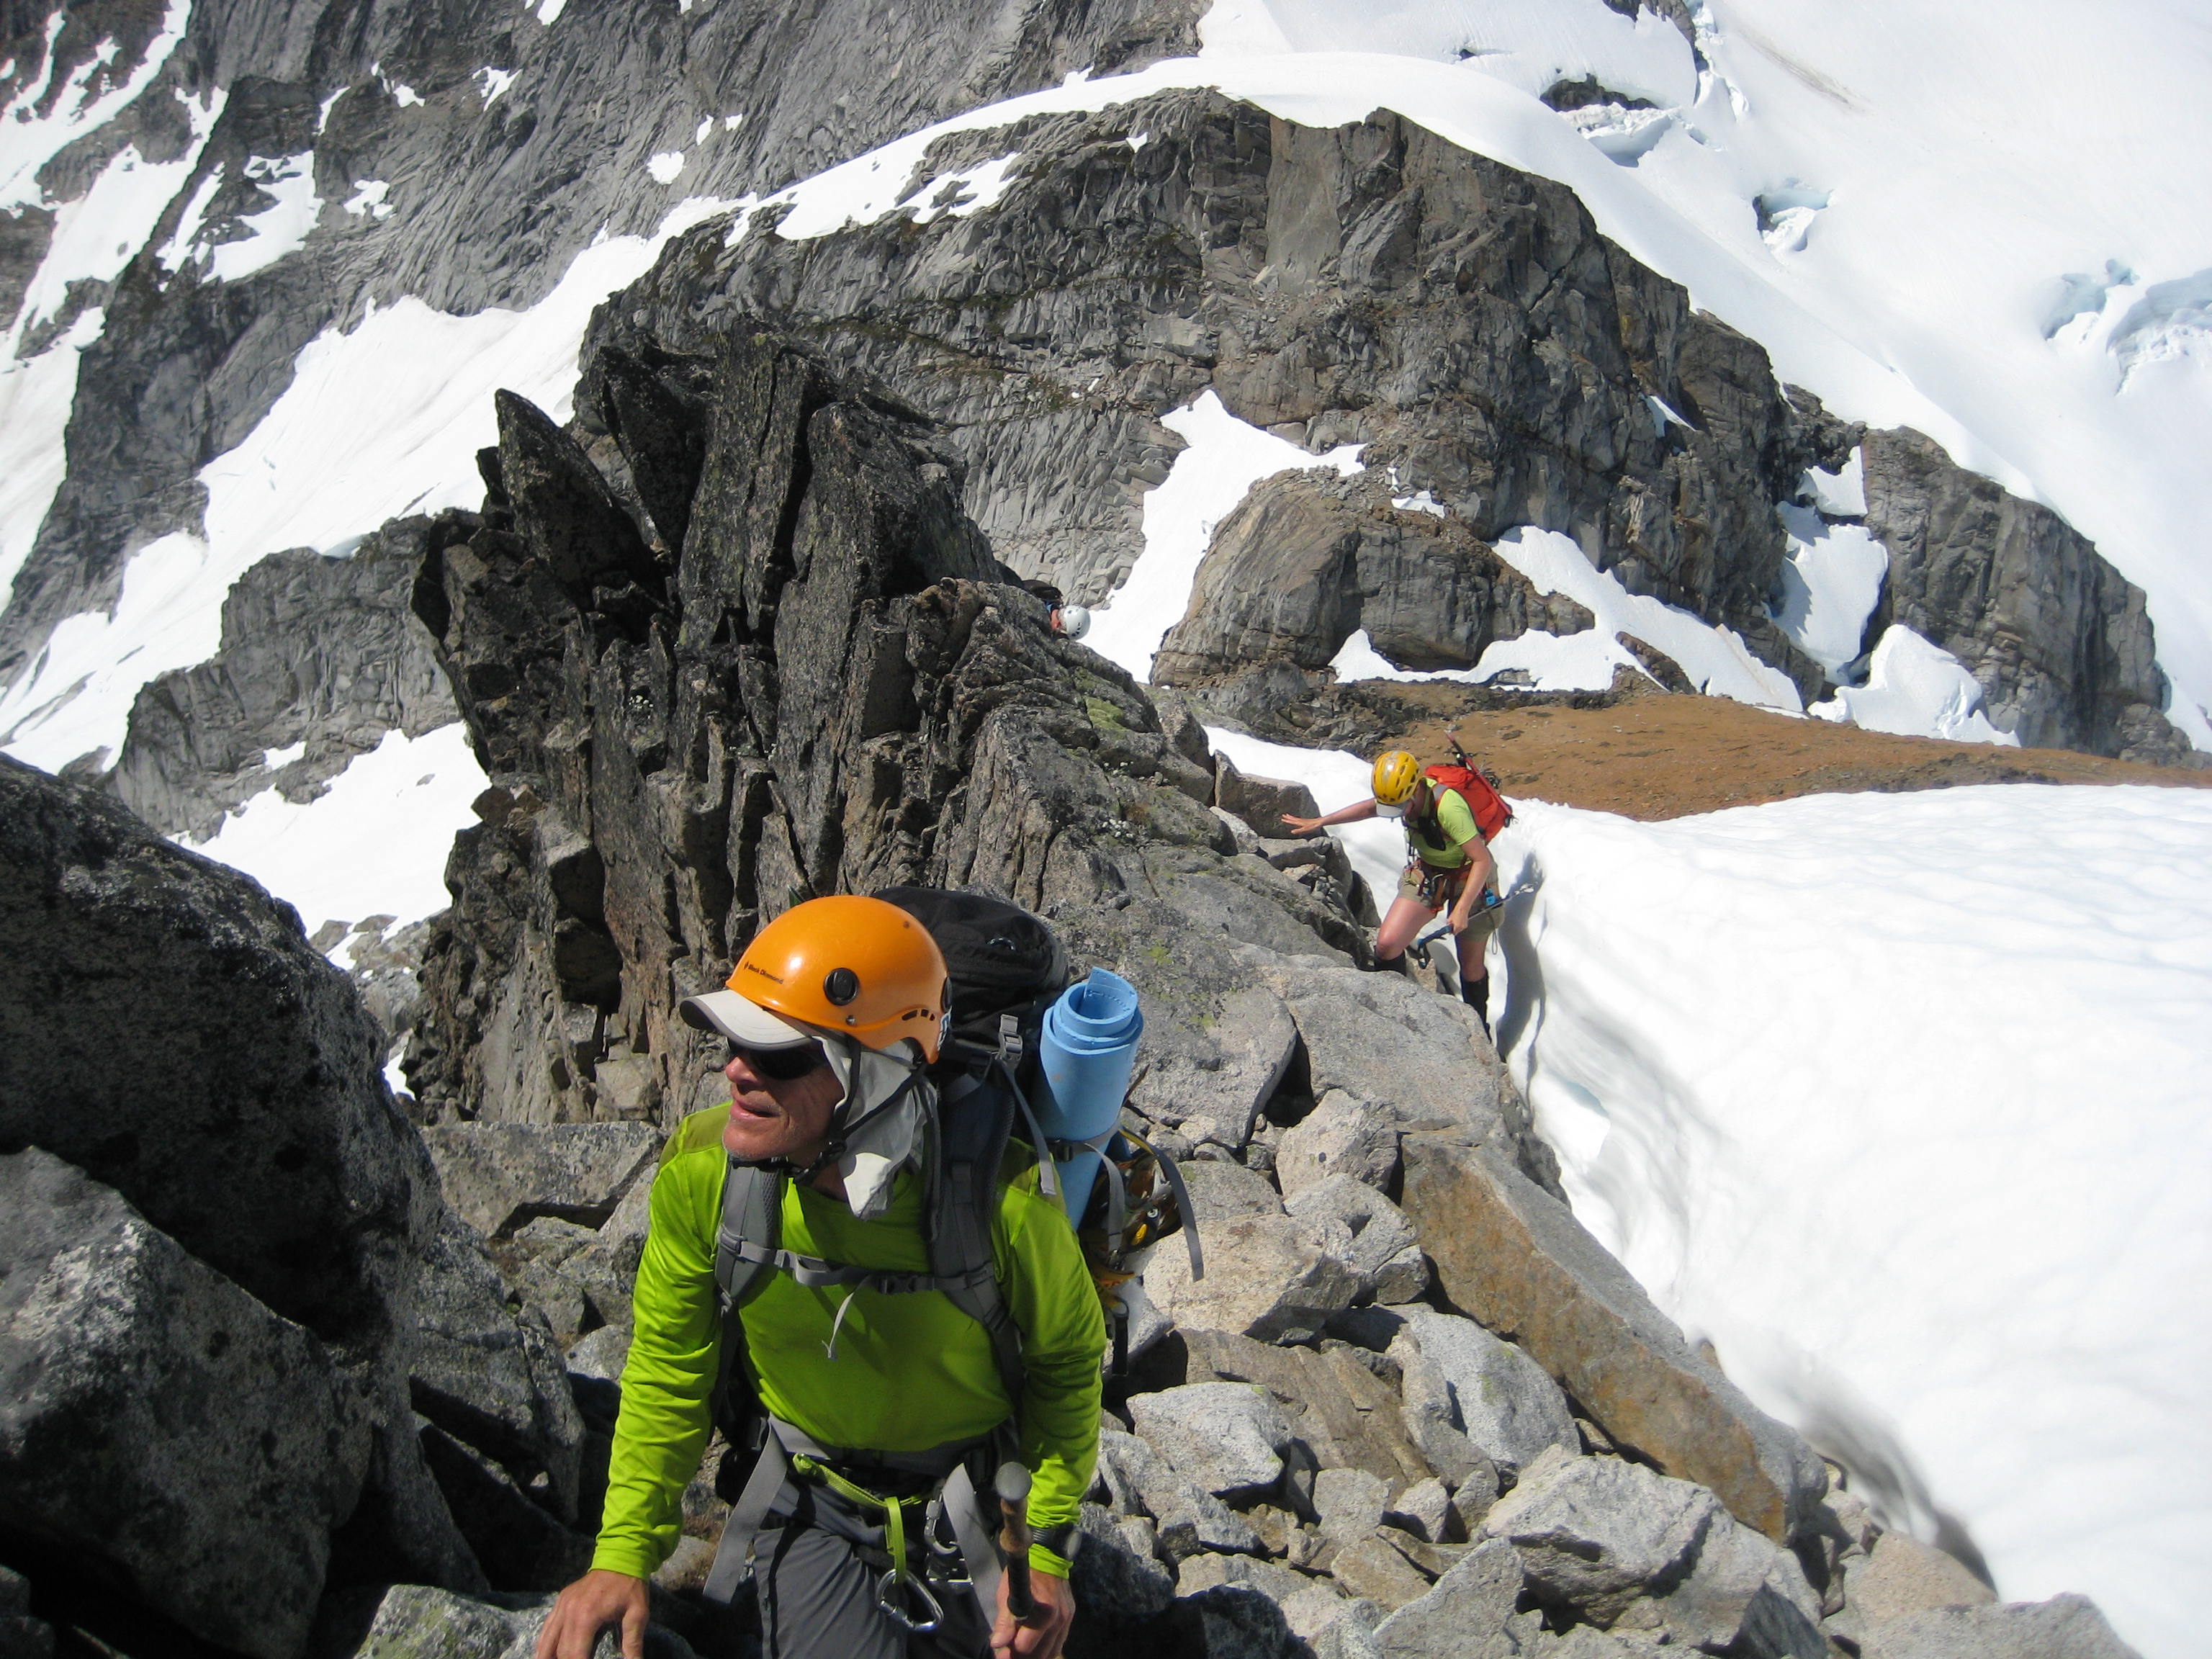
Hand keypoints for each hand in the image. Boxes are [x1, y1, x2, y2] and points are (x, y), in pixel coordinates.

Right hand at [534, 1569, 648, 1658]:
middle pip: (560, 1650)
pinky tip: (545, 1654)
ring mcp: (563, 1604)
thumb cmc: (630, 1586)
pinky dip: (544, 1643)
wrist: (621, 1556)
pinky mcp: (561, 1600)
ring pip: (546, 1640)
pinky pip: (548, 1626)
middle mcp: (569, 1611)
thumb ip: (633, 1641)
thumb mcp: (637, 1613)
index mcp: (587, 1616)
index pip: (575, 1654)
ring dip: (548, 1656)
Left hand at [991, 1562, 1074, 1657]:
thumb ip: (1004, 1621)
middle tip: (1009, 1653)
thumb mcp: (1008, 1593)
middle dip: (1022, 1657)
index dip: (1010, 1652)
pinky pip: (1060, 1642)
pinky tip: (1036, 1645)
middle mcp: (1059, 1619)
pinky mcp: (1070, 1616)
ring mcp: (1067, 1619)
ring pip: (1052, 1651)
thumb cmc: (1024, 1573)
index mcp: (1044, 1614)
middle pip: (1040, 1654)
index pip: (1025, 1647)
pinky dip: (1047, 1648)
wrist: (1048, 1554)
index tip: (1000, 1652)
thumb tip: (997, 1644)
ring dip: (1036, 1655)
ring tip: (1022, 1650)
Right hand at [1281, 815, 1322, 835]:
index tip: (1282, 819)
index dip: (1287, 820)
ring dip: (1291, 816)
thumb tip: (1291, 832)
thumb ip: (1298, 831)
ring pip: (1295, 818)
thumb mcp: (1305, 830)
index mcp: (1299, 823)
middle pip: (1292, 818)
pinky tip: (1296, 819)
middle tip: (1283, 815)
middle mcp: (1300, 821)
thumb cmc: (1313, 826)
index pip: (1291, 821)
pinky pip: (1298, 818)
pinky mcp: (1305, 820)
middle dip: (1288, 817)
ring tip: (1287, 815)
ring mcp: (1303, 820)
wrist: (1319, 822)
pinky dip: (1295, 818)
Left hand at [1449, 906, 1473, 935]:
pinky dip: (1460, 925)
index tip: (1449, 930)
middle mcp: (1462, 927)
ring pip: (1460, 929)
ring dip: (1457, 927)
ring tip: (1455, 921)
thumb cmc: (1457, 911)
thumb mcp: (1450, 918)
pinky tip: (1458, 920)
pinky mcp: (1466, 923)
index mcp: (1457, 927)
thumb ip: (1448, 924)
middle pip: (1457, 931)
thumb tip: (1448, 925)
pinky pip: (1462, 926)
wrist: (1463, 908)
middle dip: (1454, 929)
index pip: (1454, 933)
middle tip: (1451, 925)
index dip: (1451, 932)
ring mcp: (1465, 925)